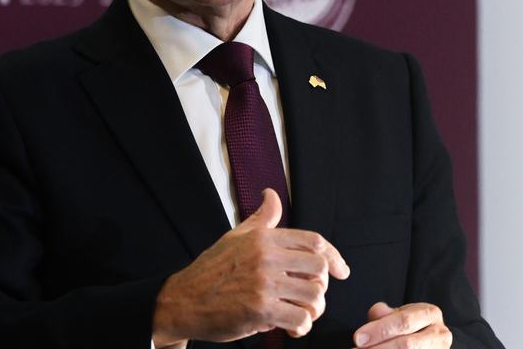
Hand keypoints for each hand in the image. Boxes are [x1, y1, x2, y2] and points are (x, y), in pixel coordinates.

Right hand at [152, 189, 349, 344]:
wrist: (181, 302)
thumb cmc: (210, 271)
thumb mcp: (236, 237)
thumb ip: (261, 218)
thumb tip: (272, 195)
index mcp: (264, 238)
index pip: (314, 242)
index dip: (334, 257)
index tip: (341, 271)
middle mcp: (266, 257)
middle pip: (319, 268)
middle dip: (321, 286)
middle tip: (311, 297)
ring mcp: (263, 284)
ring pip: (314, 296)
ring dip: (313, 310)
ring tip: (302, 314)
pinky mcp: (259, 311)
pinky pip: (299, 319)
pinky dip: (301, 326)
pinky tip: (292, 327)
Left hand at [353, 302, 451, 347]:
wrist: (428, 340)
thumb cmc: (411, 327)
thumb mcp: (399, 315)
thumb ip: (386, 314)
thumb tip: (377, 313)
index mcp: (430, 314)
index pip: (404, 321)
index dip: (380, 330)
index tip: (358, 338)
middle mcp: (439, 334)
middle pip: (407, 344)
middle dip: (379, 348)